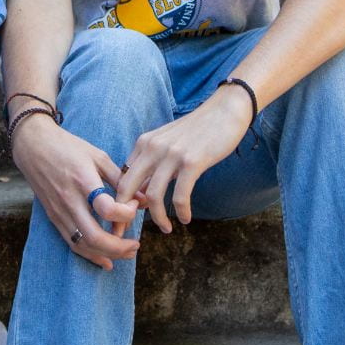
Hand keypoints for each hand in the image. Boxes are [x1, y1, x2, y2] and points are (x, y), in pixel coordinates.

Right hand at [10, 114, 139, 269]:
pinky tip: (106, 260)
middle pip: (95, 236)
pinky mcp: (54, 217)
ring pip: (84, 245)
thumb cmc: (68, 147)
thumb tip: (144, 199)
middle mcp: (70, 200)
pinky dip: (91, 255)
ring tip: (127, 253)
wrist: (34, 146)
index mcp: (83, 180)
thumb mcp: (98, 156)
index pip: (107, 208)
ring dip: (108, 254)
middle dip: (119, 247)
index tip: (134, 205)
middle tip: (136, 244)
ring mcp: (60, 211)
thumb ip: (120, 179)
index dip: (126, 213)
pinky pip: (73, 243)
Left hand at [114, 89, 251, 232]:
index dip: (118, 202)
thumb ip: (153, 163)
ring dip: (158, 218)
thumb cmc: (198, 130)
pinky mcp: (192, 162)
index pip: (122, 177)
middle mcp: (152, 148)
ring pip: (153, 196)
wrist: (225, 110)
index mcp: (144, 143)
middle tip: (128, 234)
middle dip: (124, 215)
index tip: (122, 220)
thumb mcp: (167, 142)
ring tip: (166, 229)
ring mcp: (171, 155)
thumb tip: (142, 194)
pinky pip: (180, 195)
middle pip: (127, 188)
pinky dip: (181, 212)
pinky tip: (186, 219)